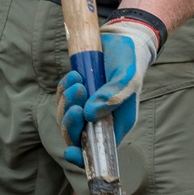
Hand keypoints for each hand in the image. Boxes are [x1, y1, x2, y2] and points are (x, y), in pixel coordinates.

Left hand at [56, 19, 158, 166]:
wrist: (123, 39)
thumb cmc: (130, 61)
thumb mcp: (128, 76)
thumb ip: (113, 95)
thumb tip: (89, 114)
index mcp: (117, 122)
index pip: (98, 148)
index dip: (82, 155)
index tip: (70, 152)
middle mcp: (101, 118)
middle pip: (77, 135)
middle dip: (71, 121)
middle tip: (76, 99)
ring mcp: (87, 105)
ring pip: (67, 117)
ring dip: (67, 101)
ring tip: (77, 80)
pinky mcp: (77, 92)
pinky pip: (63, 99)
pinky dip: (64, 89)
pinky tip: (73, 76)